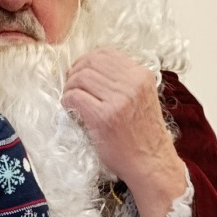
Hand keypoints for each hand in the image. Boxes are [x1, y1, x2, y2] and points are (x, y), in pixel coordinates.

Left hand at [62, 48, 187, 216]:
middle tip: (71, 87)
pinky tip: (70, 109)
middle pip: (90, 62)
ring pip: (80, 77)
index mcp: (142, 76)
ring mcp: (118, 100)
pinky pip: (75, 96)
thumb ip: (123, 82)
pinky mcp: (104, 117)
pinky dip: (67, 100)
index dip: (86, 61)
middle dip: (74, 72)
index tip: (80, 73)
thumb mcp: (140, 98)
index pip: (105, 53)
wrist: (150, 163)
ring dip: (69, 87)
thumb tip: (90, 69)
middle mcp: (132, 84)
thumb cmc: (142, 135)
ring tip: (70, 99)